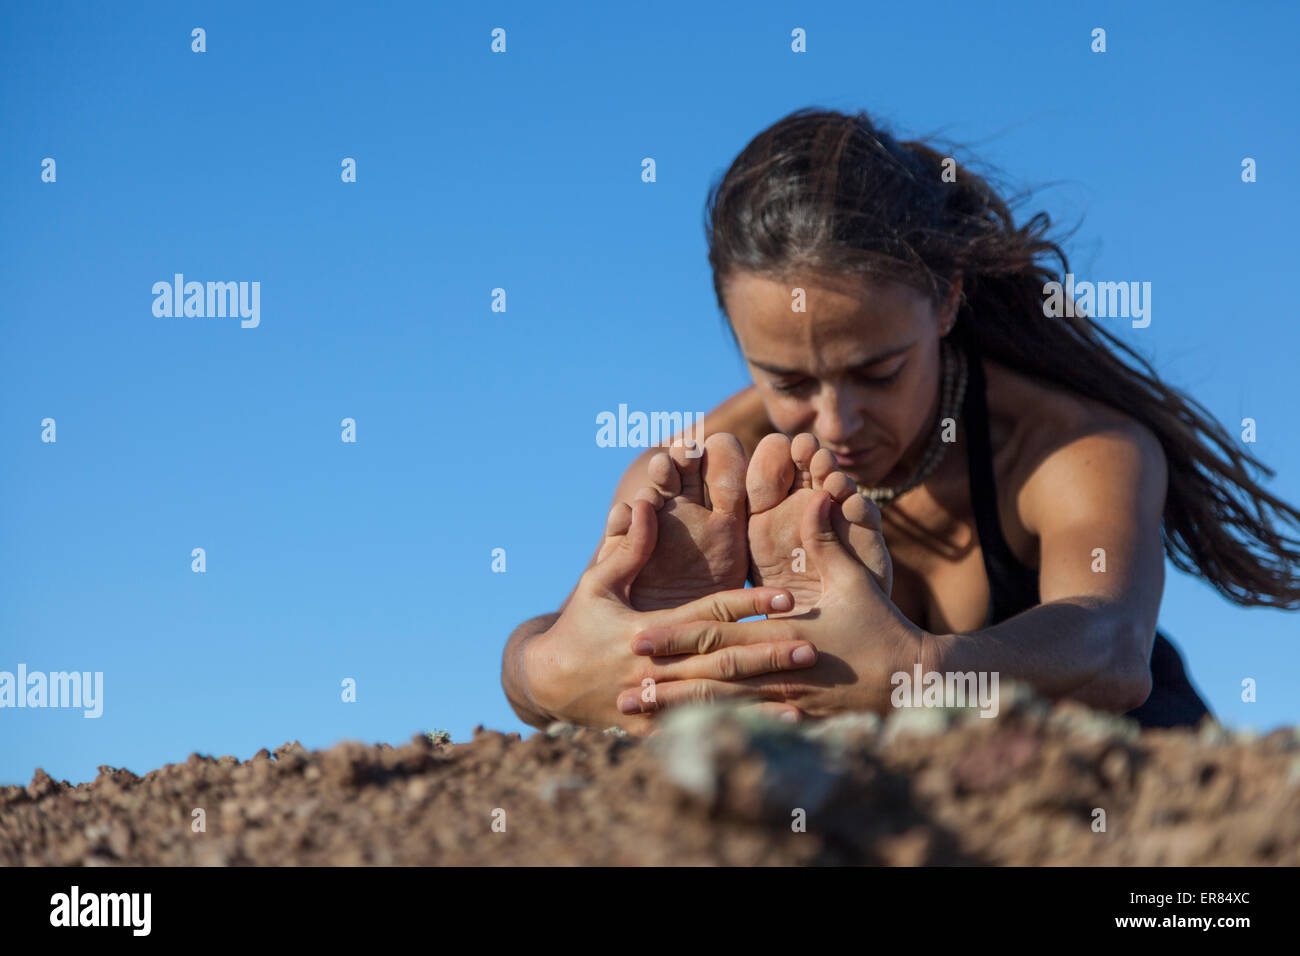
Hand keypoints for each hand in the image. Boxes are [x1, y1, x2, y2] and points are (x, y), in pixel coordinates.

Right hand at [524, 497, 819, 734]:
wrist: (546, 682)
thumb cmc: (578, 625)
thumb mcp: (597, 583)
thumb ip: (627, 548)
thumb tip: (646, 505)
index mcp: (646, 630)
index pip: (707, 614)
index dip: (747, 605)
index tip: (786, 598)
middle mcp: (655, 669)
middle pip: (721, 660)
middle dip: (767, 655)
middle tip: (812, 648)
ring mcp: (654, 703)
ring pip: (717, 700)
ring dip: (761, 699)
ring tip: (805, 696)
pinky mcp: (655, 728)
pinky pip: (703, 730)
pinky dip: (739, 729)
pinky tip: (773, 729)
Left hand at [619, 490, 932, 718]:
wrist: (912, 682)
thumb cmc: (880, 625)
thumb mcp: (854, 578)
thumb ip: (827, 540)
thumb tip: (817, 494)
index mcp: (783, 635)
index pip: (718, 635)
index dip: (676, 637)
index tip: (637, 638)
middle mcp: (777, 672)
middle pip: (708, 680)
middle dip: (662, 686)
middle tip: (619, 691)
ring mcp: (784, 703)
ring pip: (719, 711)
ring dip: (675, 714)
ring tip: (635, 717)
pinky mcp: (791, 723)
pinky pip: (741, 732)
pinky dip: (707, 735)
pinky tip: (678, 740)